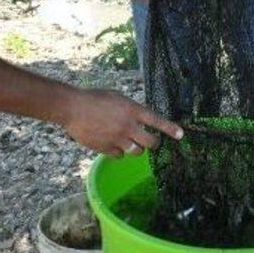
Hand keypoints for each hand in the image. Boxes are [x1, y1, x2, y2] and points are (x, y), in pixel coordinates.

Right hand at [63, 89, 182, 156]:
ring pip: (137, 152)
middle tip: (152, 142)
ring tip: (129, 142)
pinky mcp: (106, 149)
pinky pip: (120, 156)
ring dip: (137, 149)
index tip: (181, 135)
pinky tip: (113, 143)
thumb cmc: (94, 98)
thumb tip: (140, 118)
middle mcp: (128, 126)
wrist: (72, 108)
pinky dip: (119, 152)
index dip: (170, 129)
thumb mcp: (117, 97)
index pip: (157, 121)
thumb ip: (131, 108)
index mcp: (132, 110)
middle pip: (151, 143)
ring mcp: (117, 139)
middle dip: (154, 143)